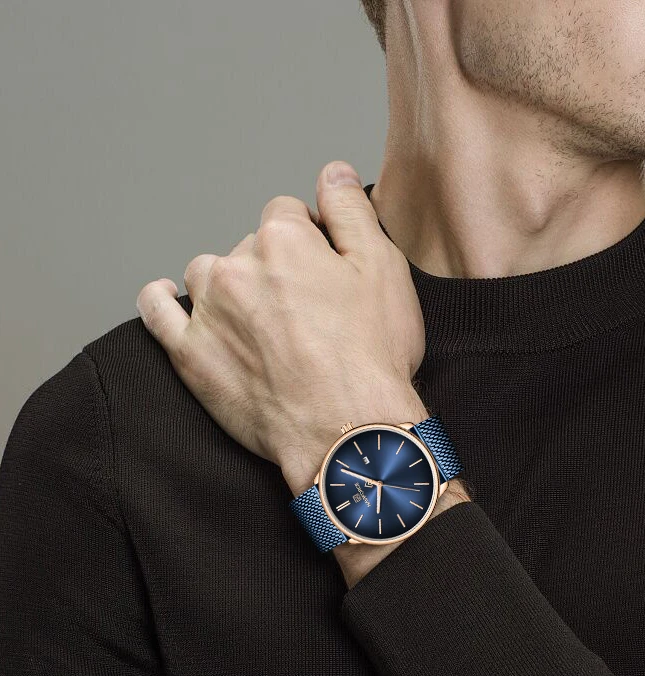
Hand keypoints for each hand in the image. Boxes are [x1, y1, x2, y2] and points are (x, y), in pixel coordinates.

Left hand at [135, 161, 427, 496]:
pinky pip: (158, 313)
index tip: (322, 267)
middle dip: (273, 266)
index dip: (309, 237)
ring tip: (258, 317)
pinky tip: (167, 296)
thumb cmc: (371, 356)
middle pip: (250, 246)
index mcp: (284, 239)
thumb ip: (351, 210)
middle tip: (304, 308)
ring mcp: (209, 311)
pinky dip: (161, 300)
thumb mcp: (383, 268)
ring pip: (208, 274)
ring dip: (228, 284)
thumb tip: (332, 173)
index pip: (286, 213)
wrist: (347, 429)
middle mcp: (237, 266)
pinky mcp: (191, 355)